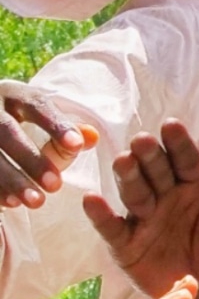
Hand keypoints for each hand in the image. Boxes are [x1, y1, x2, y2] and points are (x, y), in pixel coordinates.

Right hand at [0, 84, 96, 210]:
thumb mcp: (39, 125)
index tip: (77, 146)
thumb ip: (66, 134)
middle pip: (5, 129)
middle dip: (31, 159)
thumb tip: (91, 137)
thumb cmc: (19, 131)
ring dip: (10, 179)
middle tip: (56, 186)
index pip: (36, 104)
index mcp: (12, 94)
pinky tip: (9, 204)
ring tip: (35, 201)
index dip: (56, 124)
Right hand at [81, 119, 198, 297]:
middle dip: (149, 157)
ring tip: (124, 162)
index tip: (171, 125)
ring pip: (134, 192)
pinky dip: (100, 214)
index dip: (178, 143)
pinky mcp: (125, 243)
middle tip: (144, 142)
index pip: (185, 158)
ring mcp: (142, 216)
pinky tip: (92, 200)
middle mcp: (164, 193)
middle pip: (155, 170)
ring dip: (128, 177)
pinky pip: (111, 227)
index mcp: (192, 181)